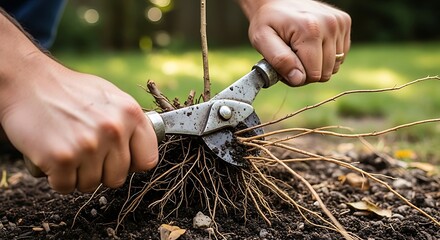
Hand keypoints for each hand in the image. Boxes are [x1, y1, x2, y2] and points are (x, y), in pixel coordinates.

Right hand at [0, 52, 157, 193]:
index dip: (132, 164)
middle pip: (117, 178)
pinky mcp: (62, 158)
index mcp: (131, 114)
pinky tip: (51, 154)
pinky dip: (56, 177)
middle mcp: (114, 130)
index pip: (148, 160)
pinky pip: (65, 187)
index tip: (118, 159)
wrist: (27, 81)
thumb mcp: (111, 97)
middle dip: (100, 170)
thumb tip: (142, 149)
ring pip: (91, 184)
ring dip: (76, 174)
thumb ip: (130, 123)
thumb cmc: (71, 92)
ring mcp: (89, 145)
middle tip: (84, 151)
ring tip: (67, 148)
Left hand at [239, 0, 350, 85]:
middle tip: (292, 58)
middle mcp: (330, 25)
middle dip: (307, 72)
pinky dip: (326, 56)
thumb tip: (299, 79)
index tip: (285, 65)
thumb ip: (279, 60)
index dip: (297, 77)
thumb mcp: (262, 40)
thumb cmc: (267, 21)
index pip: (313, 75)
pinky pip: (340, 55)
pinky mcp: (344, 23)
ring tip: (301, 50)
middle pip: (325, 73)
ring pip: (334, 66)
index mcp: (310, 30)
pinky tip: (312, 44)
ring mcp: (340, 23)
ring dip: (317, 64)